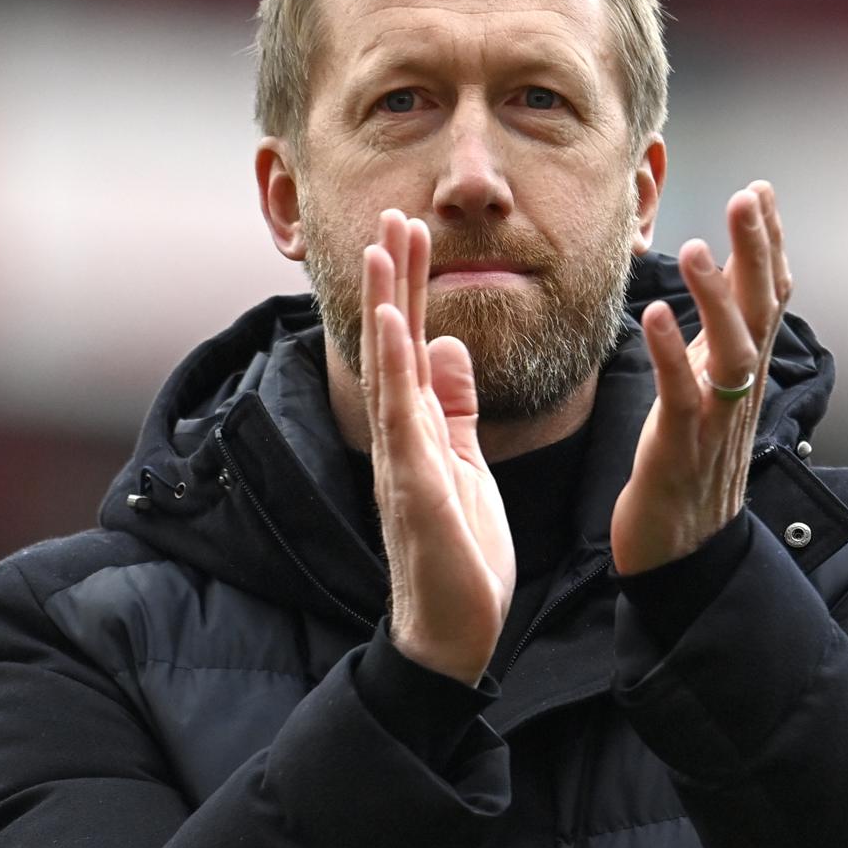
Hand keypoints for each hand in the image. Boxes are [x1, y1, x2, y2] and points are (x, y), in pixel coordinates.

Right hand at [362, 210, 515, 683]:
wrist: (453, 634)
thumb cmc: (459, 556)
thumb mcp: (466, 464)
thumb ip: (454, 407)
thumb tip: (447, 344)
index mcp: (416, 430)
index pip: (411, 344)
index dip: (410, 286)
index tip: (411, 230)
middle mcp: (400, 437)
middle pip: (393, 344)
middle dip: (394, 278)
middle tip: (392, 213)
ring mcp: (402, 461)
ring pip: (388, 370)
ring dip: (385, 305)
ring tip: (382, 247)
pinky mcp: (415, 489)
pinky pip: (402, 420)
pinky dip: (397, 371)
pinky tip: (397, 326)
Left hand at [612, 181, 792, 575]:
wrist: (682, 550)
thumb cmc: (688, 464)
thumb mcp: (709, 389)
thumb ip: (718, 336)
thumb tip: (724, 279)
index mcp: (744, 371)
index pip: (770, 296)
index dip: (769, 244)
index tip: (760, 190)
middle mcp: (739, 389)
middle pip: (762, 311)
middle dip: (758, 251)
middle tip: (749, 197)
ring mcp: (715, 419)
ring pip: (731, 351)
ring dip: (717, 297)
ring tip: (696, 249)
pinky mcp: (680, 447)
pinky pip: (682, 395)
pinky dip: (671, 354)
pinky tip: (654, 316)